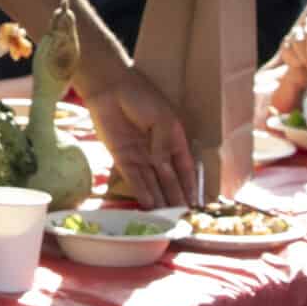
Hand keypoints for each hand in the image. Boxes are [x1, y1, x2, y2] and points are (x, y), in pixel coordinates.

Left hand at [84, 68, 197, 208]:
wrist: (110, 87)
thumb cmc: (141, 96)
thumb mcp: (162, 117)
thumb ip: (164, 144)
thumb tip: (162, 166)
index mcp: (173, 138)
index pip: (184, 167)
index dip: (190, 185)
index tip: (195, 203)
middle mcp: (157, 151)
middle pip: (169, 179)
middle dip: (176, 197)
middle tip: (182, 217)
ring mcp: (140, 155)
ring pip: (152, 182)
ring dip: (160, 199)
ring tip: (167, 217)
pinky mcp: (122, 157)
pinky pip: (134, 178)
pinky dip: (141, 191)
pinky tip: (149, 204)